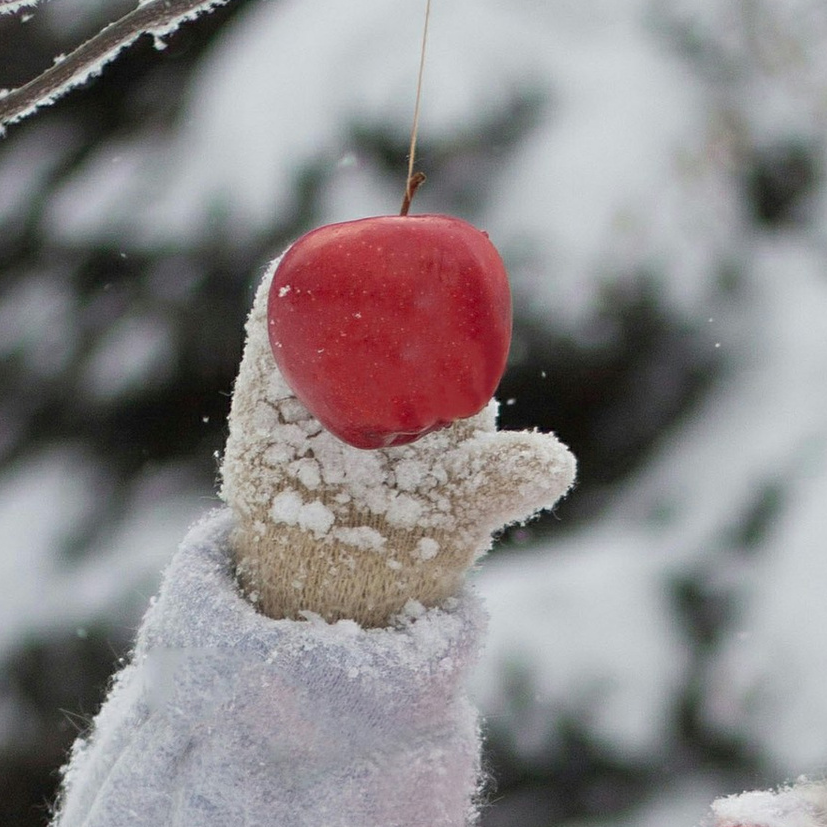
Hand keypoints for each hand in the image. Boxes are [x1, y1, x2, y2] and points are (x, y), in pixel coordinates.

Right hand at [220, 275, 574, 626]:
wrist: (331, 588)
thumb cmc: (410, 545)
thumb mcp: (462, 508)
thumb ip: (501, 480)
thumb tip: (558, 464)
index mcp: (428, 388)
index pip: (434, 321)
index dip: (436, 282)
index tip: (441, 251)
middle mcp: (375, 378)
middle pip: (376, 308)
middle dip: (378, 270)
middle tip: (388, 239)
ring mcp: (318, 385)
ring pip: (321, 320)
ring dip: (325, 280)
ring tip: (333, 250)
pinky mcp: (269, 401)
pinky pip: (272, 346)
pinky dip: (276, 312)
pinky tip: (282, 280)